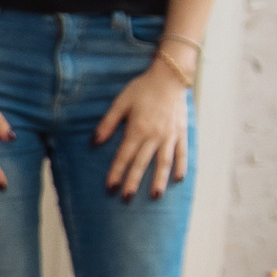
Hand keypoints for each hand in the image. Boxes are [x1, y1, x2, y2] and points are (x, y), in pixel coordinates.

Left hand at [97, 62, 190, 198]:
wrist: (170, 77)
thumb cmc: (142, 89)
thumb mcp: (121, 103)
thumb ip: (107, 123)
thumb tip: (94, 142)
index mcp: (138, 129)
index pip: (124, 156)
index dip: (116, 173)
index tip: (110, 188)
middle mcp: (155, 136)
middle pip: (142, 163)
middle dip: (133, 182)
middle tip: (126, 199)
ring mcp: (170, 135)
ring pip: (164, 162)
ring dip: (158, 180)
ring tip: (154, 196)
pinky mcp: (182, 132)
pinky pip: (182, 152)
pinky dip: (180, 166)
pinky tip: (177, 179)